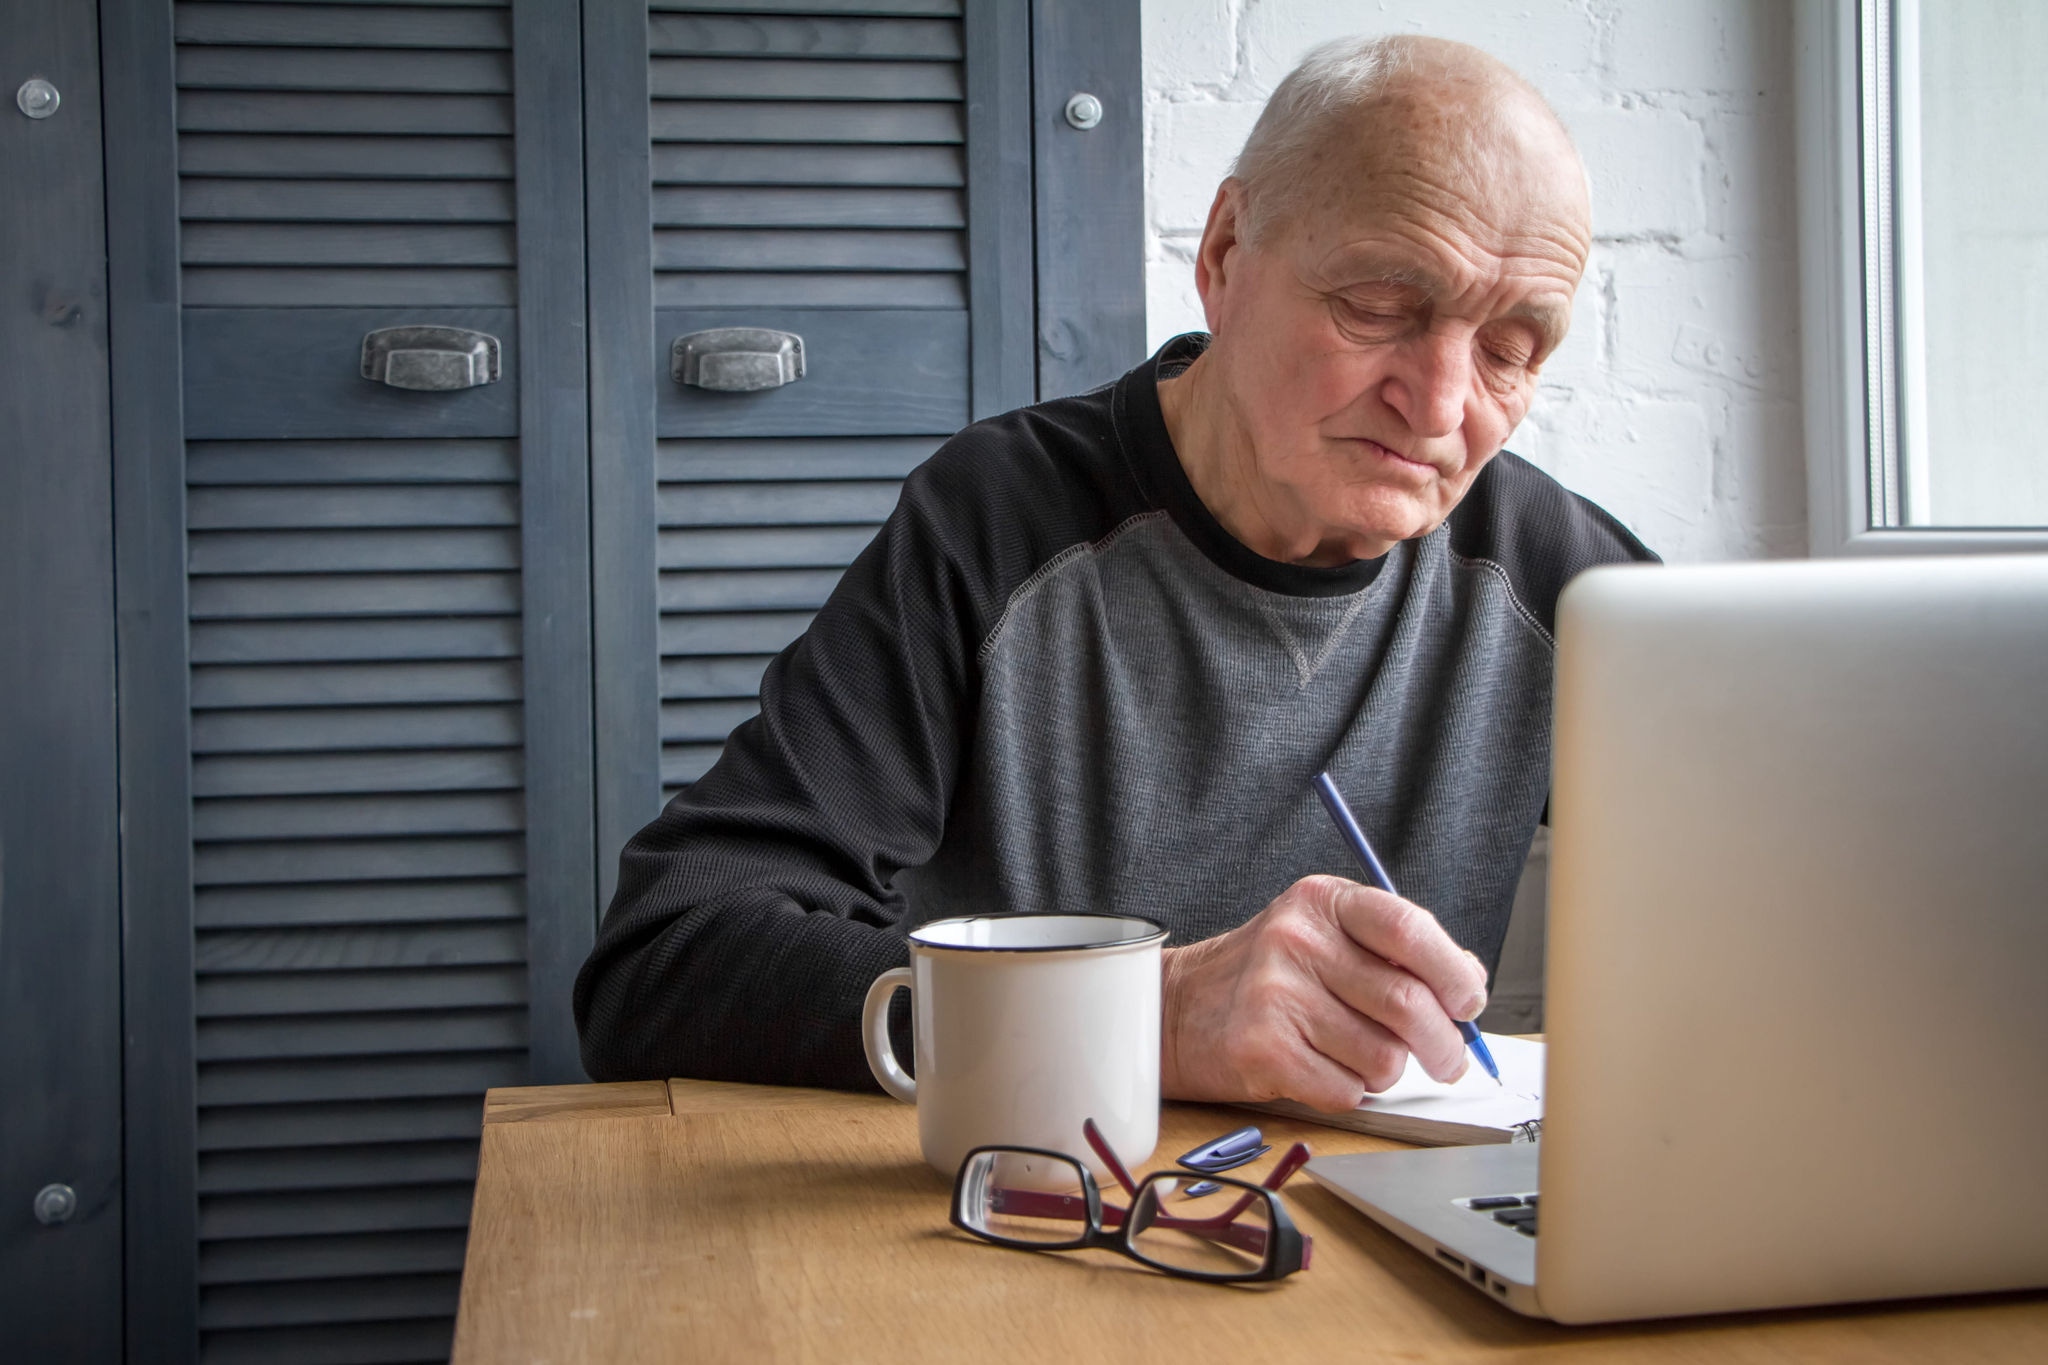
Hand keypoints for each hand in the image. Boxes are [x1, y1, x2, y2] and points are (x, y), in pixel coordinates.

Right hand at [1159, 875, 1489, 1111]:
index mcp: (1322, 903)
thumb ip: (1396, 951)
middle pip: (1407, 1002)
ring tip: (1356, 1056)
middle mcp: (1297, 941)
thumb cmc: (1266, 976)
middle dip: (1442, 1044)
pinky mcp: (1261, 1050)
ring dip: (1386, 1070)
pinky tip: (1321, 1070)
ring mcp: (1275, 995)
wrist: (1176, 1009)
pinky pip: (1346, 1091)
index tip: (1468, 1003)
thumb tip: (1469, 982)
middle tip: (1447, 1060)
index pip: (1409, 929)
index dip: (1453, 973)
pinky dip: (1349, 1092)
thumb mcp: (1326, 936)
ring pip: (1383, 1056)